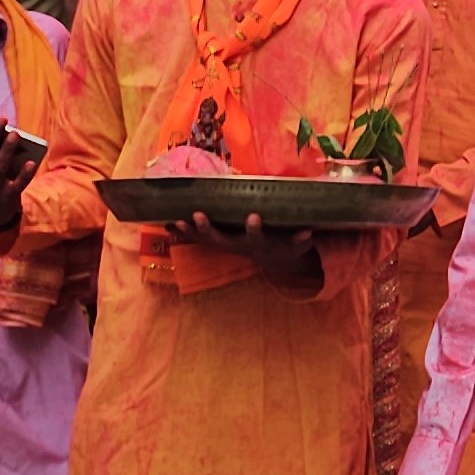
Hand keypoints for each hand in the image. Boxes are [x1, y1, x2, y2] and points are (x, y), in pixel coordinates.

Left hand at [180, 211, 329, 288]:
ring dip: (189, 230)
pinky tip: (166, 224)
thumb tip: (308, 232)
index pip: (256, 237)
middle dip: (208, 228)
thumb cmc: (284, 246)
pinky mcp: (218, 241)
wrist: (271, 259)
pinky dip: (183, 232)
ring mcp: (225, 243)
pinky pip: (197, 237)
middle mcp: (237, 245)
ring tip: (174, 221)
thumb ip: (300, 239)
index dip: (254, 228)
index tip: (254, 217)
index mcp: (257, 243)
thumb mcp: (296, 245)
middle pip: (220, 239)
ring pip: (204, 238)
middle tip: (198, 215)